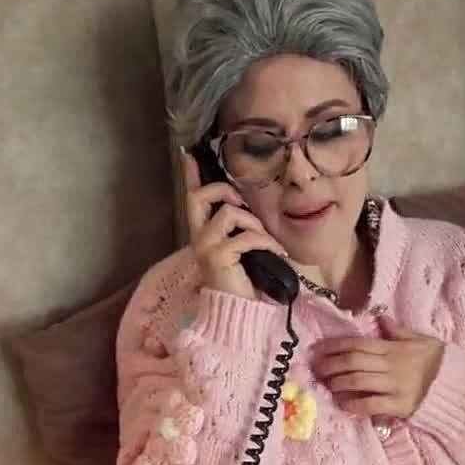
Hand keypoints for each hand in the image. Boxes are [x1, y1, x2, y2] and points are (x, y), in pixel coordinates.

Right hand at [182, 151, 286, 299]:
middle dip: (222, 191)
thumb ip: (239, 226)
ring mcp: (206, 247)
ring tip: (266, 240)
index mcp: (203, 233)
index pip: (192, 199)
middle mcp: (198, 237)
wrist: (239, 310)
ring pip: (228, 213)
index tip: (188, 154)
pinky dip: (265, 241)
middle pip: (199, 197)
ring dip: (253, 222)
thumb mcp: (240, 246)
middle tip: (241, 203)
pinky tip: (276, 251)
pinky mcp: (218, 257)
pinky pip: (245, 236)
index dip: (190, 176)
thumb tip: (248, 205)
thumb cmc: (242, 279)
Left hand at [313, 316, 444, 418]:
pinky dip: (353, 405)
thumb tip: (381, 317)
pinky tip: (343, 404)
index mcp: (394, 348)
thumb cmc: (440, 362)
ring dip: (338, 383)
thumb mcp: (422, 340)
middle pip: (353, 362)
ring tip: (327, 384)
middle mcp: (391, 365)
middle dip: (331, 364)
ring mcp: (394, 386)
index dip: (336, 346)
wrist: (459, 387)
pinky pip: (370, 404)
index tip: (319, 349)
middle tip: (317, 368)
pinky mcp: (399, 405)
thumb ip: (399, 331)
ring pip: (357, 381)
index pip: (358, 344)